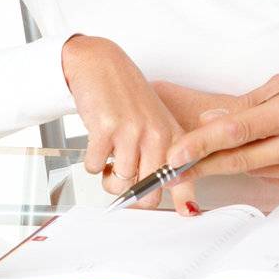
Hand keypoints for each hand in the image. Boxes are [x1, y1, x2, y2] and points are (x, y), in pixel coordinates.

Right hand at [60, 35, 196, 212]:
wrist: (100, 65)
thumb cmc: (128, 97)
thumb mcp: (155, 124)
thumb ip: (162, 157)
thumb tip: (168, 198)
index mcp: (172, 135)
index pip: (183, 176)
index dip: (183, 199)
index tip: (188, 213)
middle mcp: (155, 135)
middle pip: (148, 192)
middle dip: (131, 194)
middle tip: (124, 178)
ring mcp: (131, 132)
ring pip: (119, 183)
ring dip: (107, 179)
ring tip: (108, 160)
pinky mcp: (105, 129)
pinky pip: (94, 168)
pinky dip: (91, 163)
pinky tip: (97, 145)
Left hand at [165, 62, 278, 198]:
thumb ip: (248, 105)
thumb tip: (210, 120)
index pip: (237, 132)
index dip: (201, 144)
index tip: (175, 153)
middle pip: (240, 160)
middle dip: (202, 165)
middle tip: (170, 170)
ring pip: (257, 172)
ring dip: (242, 161)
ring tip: (259, 140)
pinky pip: (278, 182)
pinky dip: (269, 168)